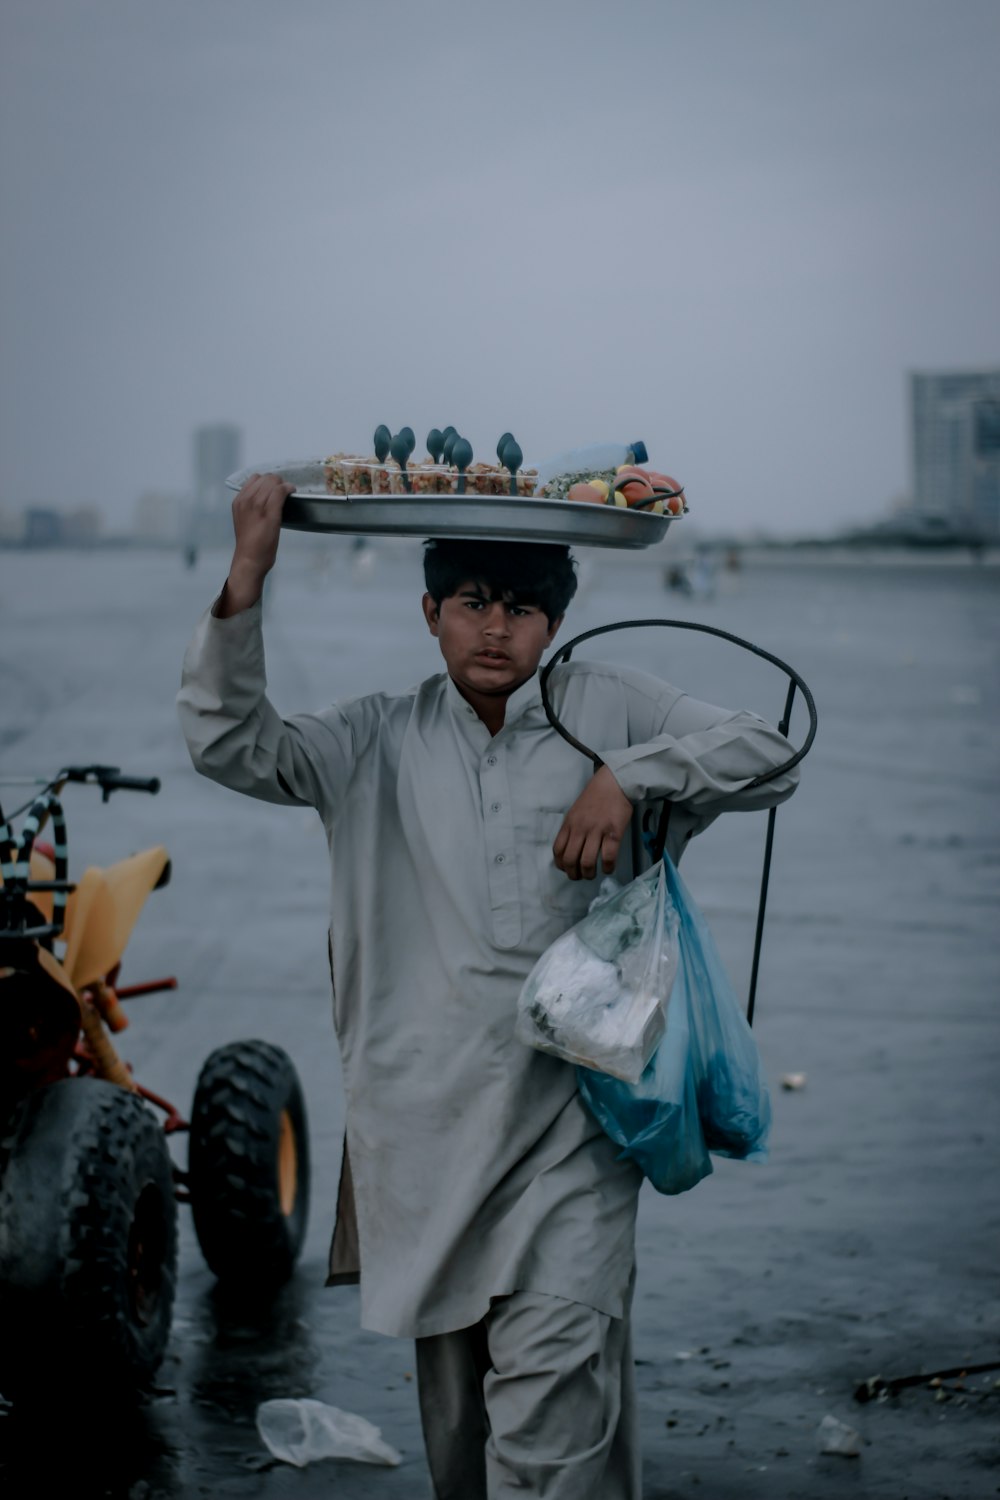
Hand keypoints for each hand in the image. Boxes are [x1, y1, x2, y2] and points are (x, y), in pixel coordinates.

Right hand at [217, 473, 293, 615]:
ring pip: (273, 482)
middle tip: (284, 492)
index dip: (267, 481)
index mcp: (238, 501)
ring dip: (284, 485)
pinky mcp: (269, 513)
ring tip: (289, 492)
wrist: (249, 560)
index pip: (255, 478)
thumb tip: (265, 498)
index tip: (274, 489)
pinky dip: (288, 488)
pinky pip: (280, 491)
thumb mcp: (244, 520)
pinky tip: (292, 492)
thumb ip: (251, 507)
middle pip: (265, 478)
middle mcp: (246, 500)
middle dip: (277, 482)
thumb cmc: (249, 544)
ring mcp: (257, 505)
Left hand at [552, 766, 632, 879]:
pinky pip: (608, 857)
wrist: (614, 782)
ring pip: (587, 861)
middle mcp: (580, 828)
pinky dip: (608, 868)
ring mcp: (597, 831)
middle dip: (573, 874)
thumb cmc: (595, 797)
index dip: (561, 864)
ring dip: (589, 874)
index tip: (567, 869)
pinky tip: (609, 869)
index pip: (558, 850)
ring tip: (592, 875)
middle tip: (580, 877)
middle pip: (570, 859)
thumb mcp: (576, 811)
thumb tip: (570, 849)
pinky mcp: (614, 832)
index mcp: (569, 823)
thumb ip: (572, 828)